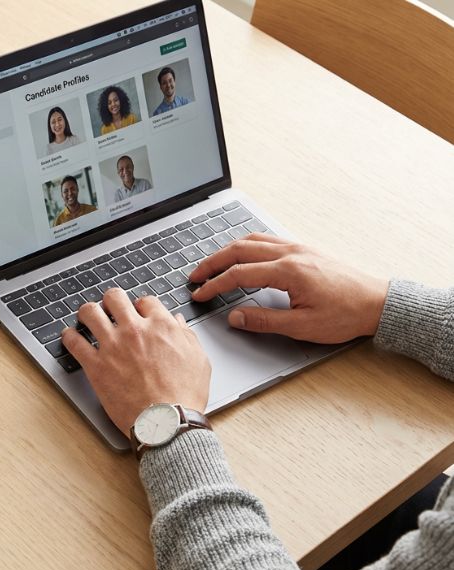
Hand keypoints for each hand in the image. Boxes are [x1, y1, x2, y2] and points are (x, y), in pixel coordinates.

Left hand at [62, 288, 210, 438]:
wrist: (166, 421)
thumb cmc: (183, 395)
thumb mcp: (198, 360)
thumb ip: (186, 336)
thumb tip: (177, 322)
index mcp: (161, 327)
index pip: (145, 301)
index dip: (140, 305)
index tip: (137, 312)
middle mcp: (134, 330)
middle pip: (115, 298)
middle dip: (111, 300)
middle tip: (109, 308)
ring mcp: (112, 346)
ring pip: (90, 312)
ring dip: (88, 312)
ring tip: (87, 317)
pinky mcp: (96, 365)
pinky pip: (74, 342)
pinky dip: (69, 337)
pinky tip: (69, 336)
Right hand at [189, 233, 387, 343]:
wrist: (378, 303)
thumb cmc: (346, 314)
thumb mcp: (301, 327)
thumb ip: (263, 321)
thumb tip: (235, 317)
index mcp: (288, 271)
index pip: (238, 274)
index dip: (214, 285)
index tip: (200, 295)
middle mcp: (290, 253)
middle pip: (239, 250)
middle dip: (212, 262)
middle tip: (195, 275)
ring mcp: (298, 247)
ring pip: (252, 240)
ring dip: (227, 250)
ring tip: (212, 263)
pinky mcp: (305, 249)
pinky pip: (267, 239)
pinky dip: (246, 245)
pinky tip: (241, 254)